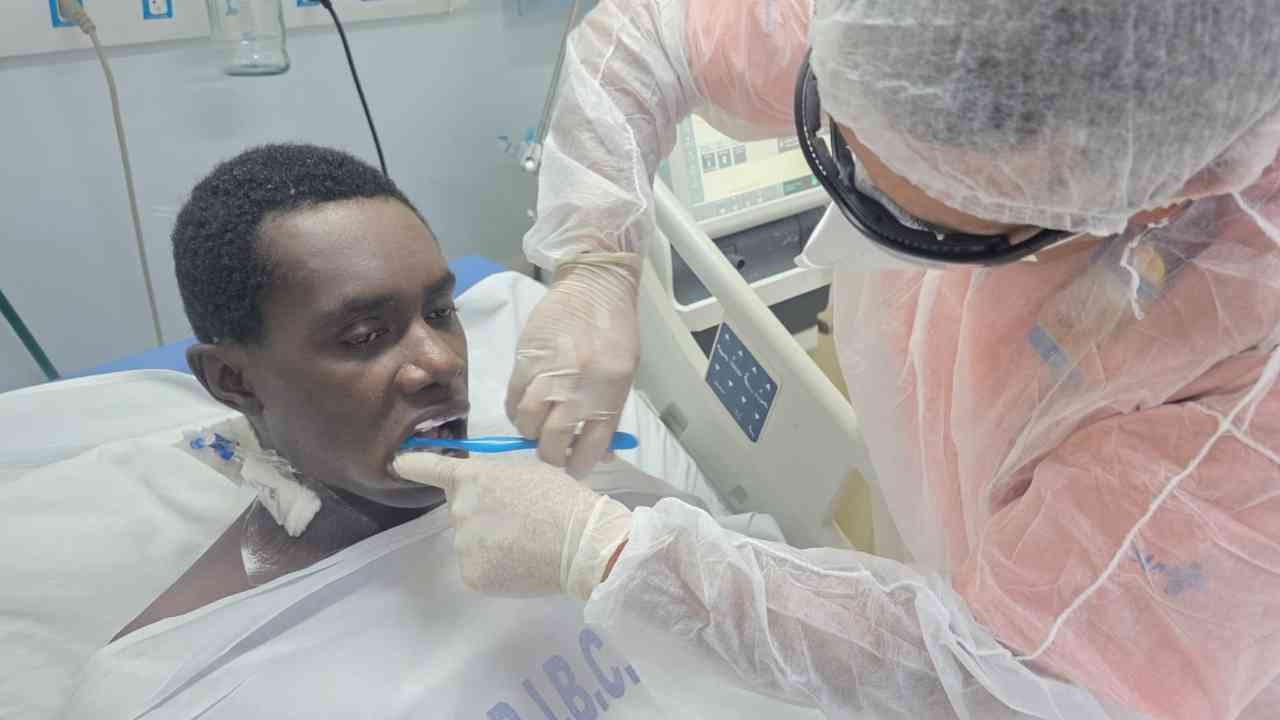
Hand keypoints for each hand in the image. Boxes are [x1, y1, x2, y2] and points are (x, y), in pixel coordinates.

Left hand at [392, 452, 631, 599]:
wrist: (582, 542)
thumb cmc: (562, 499)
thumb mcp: (526, 471)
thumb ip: (494, 477)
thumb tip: (482, 490)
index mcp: (473, 478)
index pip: (431, 468)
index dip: (412, 465)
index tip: (397, 464)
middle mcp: (459, 510)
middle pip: (461, 511)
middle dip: (483, 515)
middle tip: (520, 520)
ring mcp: (463, 545)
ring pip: (471, 542)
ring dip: (489, 543)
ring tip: (526, 544)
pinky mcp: (472, 575)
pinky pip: (477, 567)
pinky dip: (495, 567)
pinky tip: (521, 563)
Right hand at [506, 253, 641, 477]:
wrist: (595, 286)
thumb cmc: (616, 331)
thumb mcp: (624, 376)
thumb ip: (610, 415)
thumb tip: (600, 452)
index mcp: (609, 396)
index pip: (590, 450)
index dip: (579, 466)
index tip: (574, 467)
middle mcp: (578, 389)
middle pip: (553, 443)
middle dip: (550, 456)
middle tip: (551, 452)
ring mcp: (549, 374)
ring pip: (526, 423)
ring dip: (530, 431)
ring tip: (537, 425)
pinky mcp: (525, 360)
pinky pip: (512, 398)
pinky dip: (516, 410)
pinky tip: (526, 406)